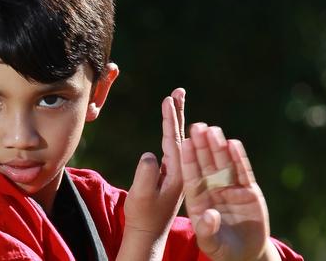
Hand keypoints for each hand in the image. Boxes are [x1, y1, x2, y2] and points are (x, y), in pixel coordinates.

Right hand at [119, 88, 184, 260]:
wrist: (148, 234)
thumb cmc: (143, 216)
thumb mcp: (142, 196)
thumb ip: (146, 174)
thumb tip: (149, 154)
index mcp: (180, 175)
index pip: (177, 140)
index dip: (171, 119)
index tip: (168, 99)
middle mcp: (184, 171)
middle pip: (183, 135)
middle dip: (179, 113)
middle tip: (178, 91)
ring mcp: (179, 173)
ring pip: (179, 141)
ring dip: (176, 120)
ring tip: (174, 101)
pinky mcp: (172, 176)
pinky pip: (173, 149)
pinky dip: (171, 134)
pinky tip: (171, 127)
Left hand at [181, 124, 278, 260]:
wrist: (246, 255)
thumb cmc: (223, 250)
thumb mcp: (211, 245)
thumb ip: (207, 231)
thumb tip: (210, 215)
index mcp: (199, 201)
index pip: (191, 177)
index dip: (188, 160)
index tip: (182, 143)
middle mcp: (213, 191)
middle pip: (206, 165)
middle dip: (201, 146)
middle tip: (196, 126)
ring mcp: (231, 189)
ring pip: (223, 164)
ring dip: (218, 147)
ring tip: (212, 129)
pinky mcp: (249, 191)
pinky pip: (243, 172)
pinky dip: (238, 158)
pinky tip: (233, 143)